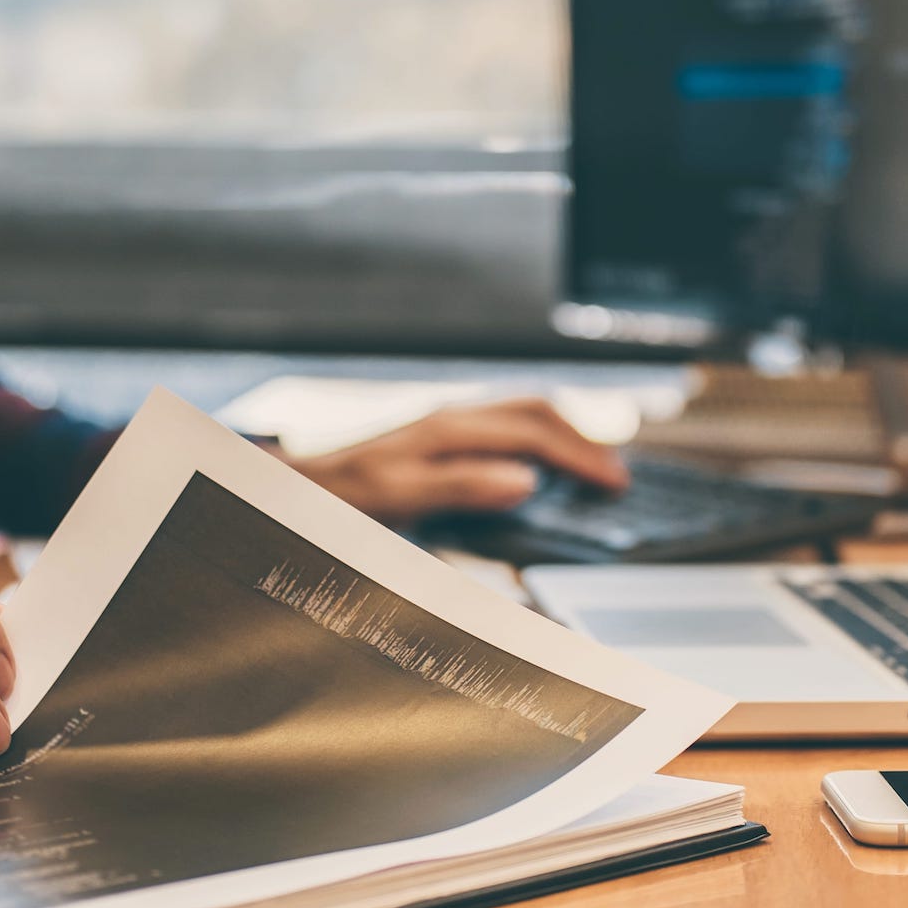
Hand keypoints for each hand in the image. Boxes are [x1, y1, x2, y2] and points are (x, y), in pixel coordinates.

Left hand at [288, 397, 630, 524]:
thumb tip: (527, 481)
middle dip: (582, 439)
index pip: (535, 433)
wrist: (291, 489)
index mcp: (450, 429)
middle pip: (535, 410)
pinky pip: (498, 425)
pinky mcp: (432, 436)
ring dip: (560, 433)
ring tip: (589, 466)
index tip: (616, 485)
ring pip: (518, 412)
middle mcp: (450, 417)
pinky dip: (533, 439)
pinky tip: (537, 465)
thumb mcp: (400, 495)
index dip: (580, 457)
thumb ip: (462, 486)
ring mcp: (441, 423)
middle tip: (617, 478)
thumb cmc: (339, 496)